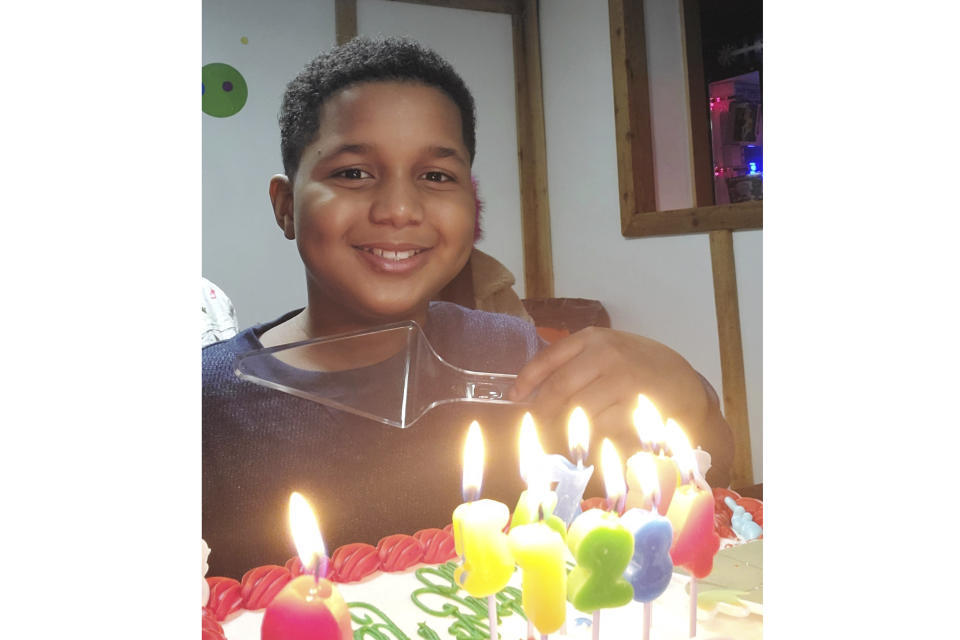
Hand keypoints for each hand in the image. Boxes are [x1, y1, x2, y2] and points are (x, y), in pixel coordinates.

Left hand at [508, 327, 728, 472]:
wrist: (686, 384)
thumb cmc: (641, 368)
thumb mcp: (609, 352)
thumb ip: (576, 364)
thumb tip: (533, 391)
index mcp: (594, 338)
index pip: (549, 358)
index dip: (527, 381)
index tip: (515, 398)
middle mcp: (606, 354)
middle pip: (559, 389)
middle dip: (544, 412)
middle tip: (538, 425)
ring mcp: (622, 380)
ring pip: (578, 412)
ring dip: (569, 427)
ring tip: (572, 432)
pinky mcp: (635, 407)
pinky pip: (601, 428)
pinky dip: (595, 436)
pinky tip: (600, 435)